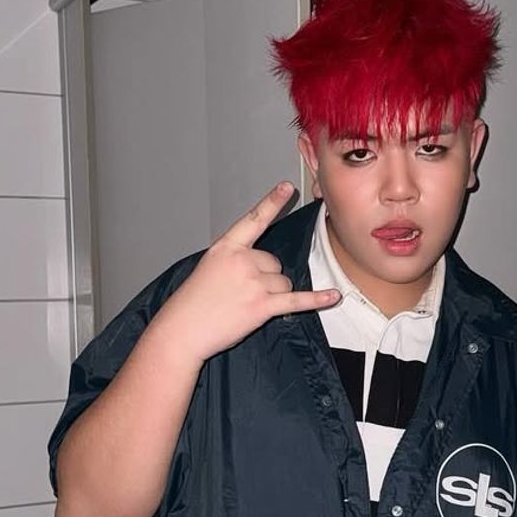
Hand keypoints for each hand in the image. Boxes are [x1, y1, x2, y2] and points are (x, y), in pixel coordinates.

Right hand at [152, 181, 340, 362]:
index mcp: (226, 247)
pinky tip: (333, 296)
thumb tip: (263, 267)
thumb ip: (235, 259)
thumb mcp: (209, 267)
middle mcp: (242, 260)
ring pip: (283, 282)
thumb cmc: (193, 302)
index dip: (271, 202)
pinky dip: (316, 300)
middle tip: (241, 293)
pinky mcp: (262, 305)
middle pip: (274, 262)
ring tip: (246, 305)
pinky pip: (296, 300)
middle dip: (266, 278)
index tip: (287, 187)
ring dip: (273, 294)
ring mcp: (253, 282)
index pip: (253, 219)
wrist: (183, 329)